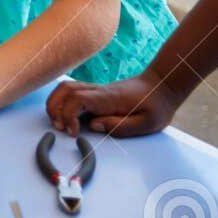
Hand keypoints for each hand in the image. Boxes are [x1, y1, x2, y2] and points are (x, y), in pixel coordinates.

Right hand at [45, 70, 184, 137]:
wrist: (162, 85)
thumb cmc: (156, 106)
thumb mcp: (147, 123)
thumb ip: (120, 126)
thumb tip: (93, 126)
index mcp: (108, 98)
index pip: (77, 99)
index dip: (68, 115)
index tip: (73, 132)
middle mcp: (98, 90)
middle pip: (65, 90)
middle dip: (55, 109)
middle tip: (60, 128)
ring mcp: (96, 88)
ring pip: (65, 87)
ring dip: (55, 103)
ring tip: (59, 121)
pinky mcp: (96, 90)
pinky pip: (71, 89)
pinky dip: (62, 100)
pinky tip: (66, 113)